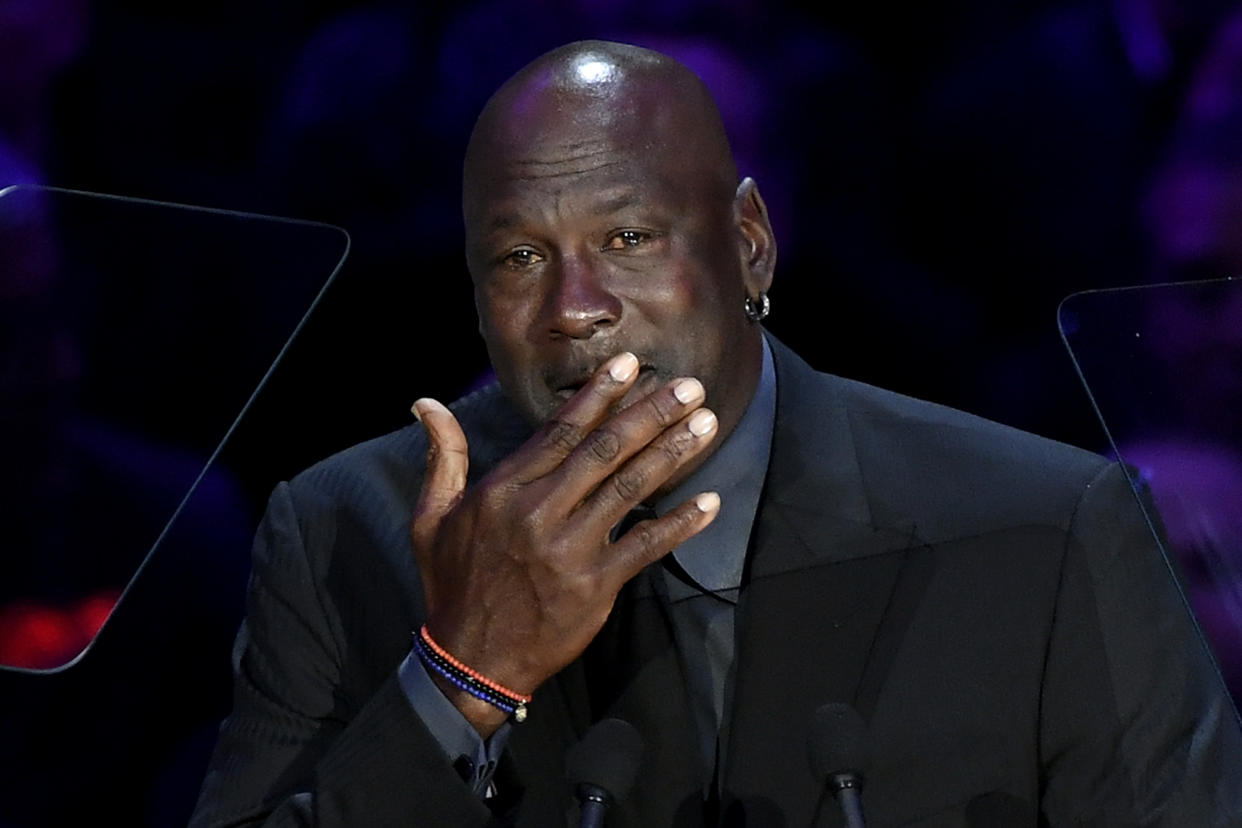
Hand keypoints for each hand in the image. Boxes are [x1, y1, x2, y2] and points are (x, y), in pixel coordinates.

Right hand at [410, 352, 720, 733]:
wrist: (471, 660)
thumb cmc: (453, 584)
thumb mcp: (431, 518)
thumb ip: (443, 457)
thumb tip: (426, 402)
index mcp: (503, 491)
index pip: (559, 431)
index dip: (597, 396)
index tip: (629, 365)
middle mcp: (538, 513)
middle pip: (604, 451)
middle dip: (650, 413)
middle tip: (689, 386)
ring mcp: (569, 550)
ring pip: (629, 489)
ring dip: (672, 453)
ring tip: (706, 423)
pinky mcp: (594, 586)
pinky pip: (644, 547)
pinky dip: (679, 524)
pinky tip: (709, 503)